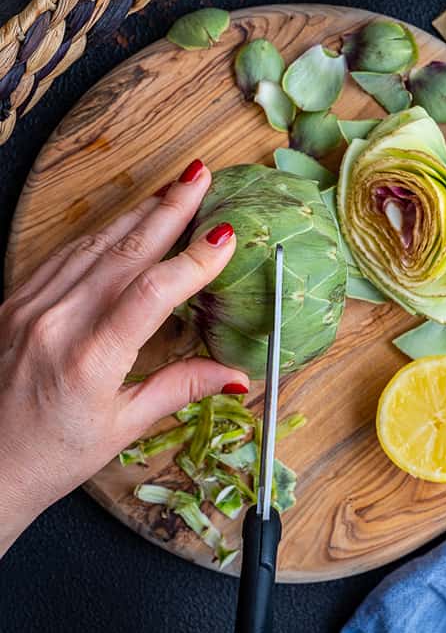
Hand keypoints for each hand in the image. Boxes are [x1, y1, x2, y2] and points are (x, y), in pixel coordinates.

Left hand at [0, 160, 247, 554]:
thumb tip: (237, 374)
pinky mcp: (14, 303)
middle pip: (124, 252)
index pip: (153, 294)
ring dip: (138, 213)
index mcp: (89, 360)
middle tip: (202, 176)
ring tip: (173, 189)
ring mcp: (29, 308)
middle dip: (169, 210)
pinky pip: (64, 256)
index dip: (194, 261)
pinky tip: (124, 221)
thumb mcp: (122, 429)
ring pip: (94, 245)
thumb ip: (179, 389)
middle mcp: (56, 323)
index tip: (227, 235)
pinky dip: (101, 234)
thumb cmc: (49, 457)